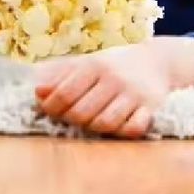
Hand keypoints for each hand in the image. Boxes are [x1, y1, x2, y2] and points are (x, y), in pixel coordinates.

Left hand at [34, 43, 170, 137]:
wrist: (156, 61)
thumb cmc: (113, 65)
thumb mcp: (87, 62)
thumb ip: (61, 75)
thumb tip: (38, 90)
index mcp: (94, 65)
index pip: (66, 92)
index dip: (52, 106)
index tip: (46, 110)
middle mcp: (114, 79)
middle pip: (83, 111)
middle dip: (69, 119)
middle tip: (67, 118)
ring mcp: (134, 94)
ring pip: (106, 123)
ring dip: (92, 128)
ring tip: (87, 123)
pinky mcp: (151, 108)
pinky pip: (133, 129)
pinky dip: (121, 132)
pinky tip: (114, 126)